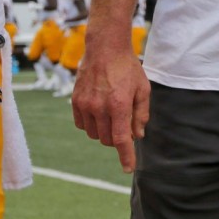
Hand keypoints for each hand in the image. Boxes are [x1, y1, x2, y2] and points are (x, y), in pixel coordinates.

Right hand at [71, 47, 150, 172]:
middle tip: (125, 125)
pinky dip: (92, 125)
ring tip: (113, 114)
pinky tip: (100, 113)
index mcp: (119, 105)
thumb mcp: (143, 89)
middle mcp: (99, 108)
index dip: (125, 156)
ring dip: (104, 132)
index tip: (128, 169)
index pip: (120, 139)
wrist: (105, 49)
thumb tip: (137, 136)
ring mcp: (85, 105)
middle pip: (106, 140)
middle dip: (117, 139)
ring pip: (94, 134)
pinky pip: (82, 125)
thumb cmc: (128, 68)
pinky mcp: (75, 102)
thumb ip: (141, 114)